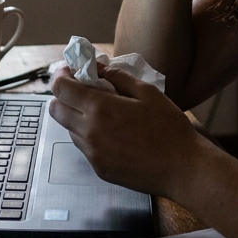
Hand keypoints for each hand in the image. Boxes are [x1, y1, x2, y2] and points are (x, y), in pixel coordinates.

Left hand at [48, 63, 207, 197]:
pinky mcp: (98, 169)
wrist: (182, 168)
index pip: (61, 88)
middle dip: (63, 96)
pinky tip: (112, 134)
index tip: (72, 71)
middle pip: (55, 109)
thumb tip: (97, 67)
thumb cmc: (169, 127)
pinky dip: (89, 136)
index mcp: (100, 108)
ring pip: (68, 129)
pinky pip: (83, 147)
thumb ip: (118, 77)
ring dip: (76, 116)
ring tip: (102, 113)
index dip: (61, 76)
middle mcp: (89, 132)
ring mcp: (92, 154)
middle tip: (82, 90)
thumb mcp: (147, 93)